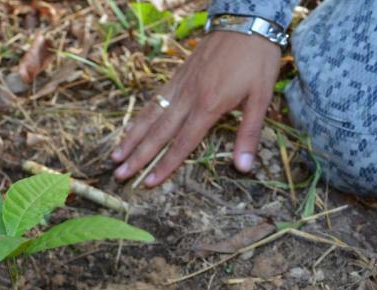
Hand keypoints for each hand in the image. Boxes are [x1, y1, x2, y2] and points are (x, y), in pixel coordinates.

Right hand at [112, 32, 280, 186]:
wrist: (245, 20)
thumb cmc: (257, 60)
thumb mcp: (261, 98)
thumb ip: (249, 134)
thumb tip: (244, 167)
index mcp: (208, 106)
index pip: (182, 144)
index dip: (165, 165)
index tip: (148, 182)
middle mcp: (188, 98)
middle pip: (158, 134)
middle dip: (138, 157)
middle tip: (119, 175)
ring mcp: (180, 85)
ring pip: (150, 116)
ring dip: (132, 138)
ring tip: (115, 155)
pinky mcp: (177, 75)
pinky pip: (154, 100)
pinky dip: (140, 116)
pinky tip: (133, 127)